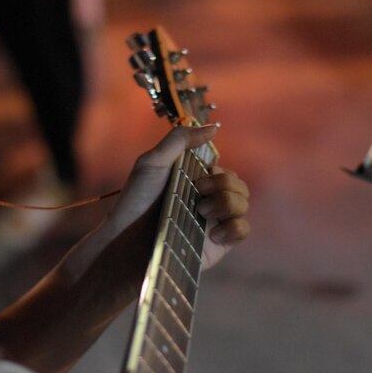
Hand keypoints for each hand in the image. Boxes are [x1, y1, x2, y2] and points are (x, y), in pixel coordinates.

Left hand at [109, 124, 249, 267]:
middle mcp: (208, 202)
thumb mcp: (153, 162)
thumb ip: (180, 140)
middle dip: (224, 184)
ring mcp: (214, 223)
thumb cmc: (135, 202)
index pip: (225, 172)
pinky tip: (213, 233)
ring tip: (201, 211)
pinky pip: (243, 230)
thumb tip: (214, 127)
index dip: (219, 171)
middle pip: (239, 185)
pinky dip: (234, 228)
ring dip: (226, 203)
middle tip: (199, 191)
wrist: (128, 242)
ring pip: (243, 204)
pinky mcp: (218, 245)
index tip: (202, 173)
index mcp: (195, 183)